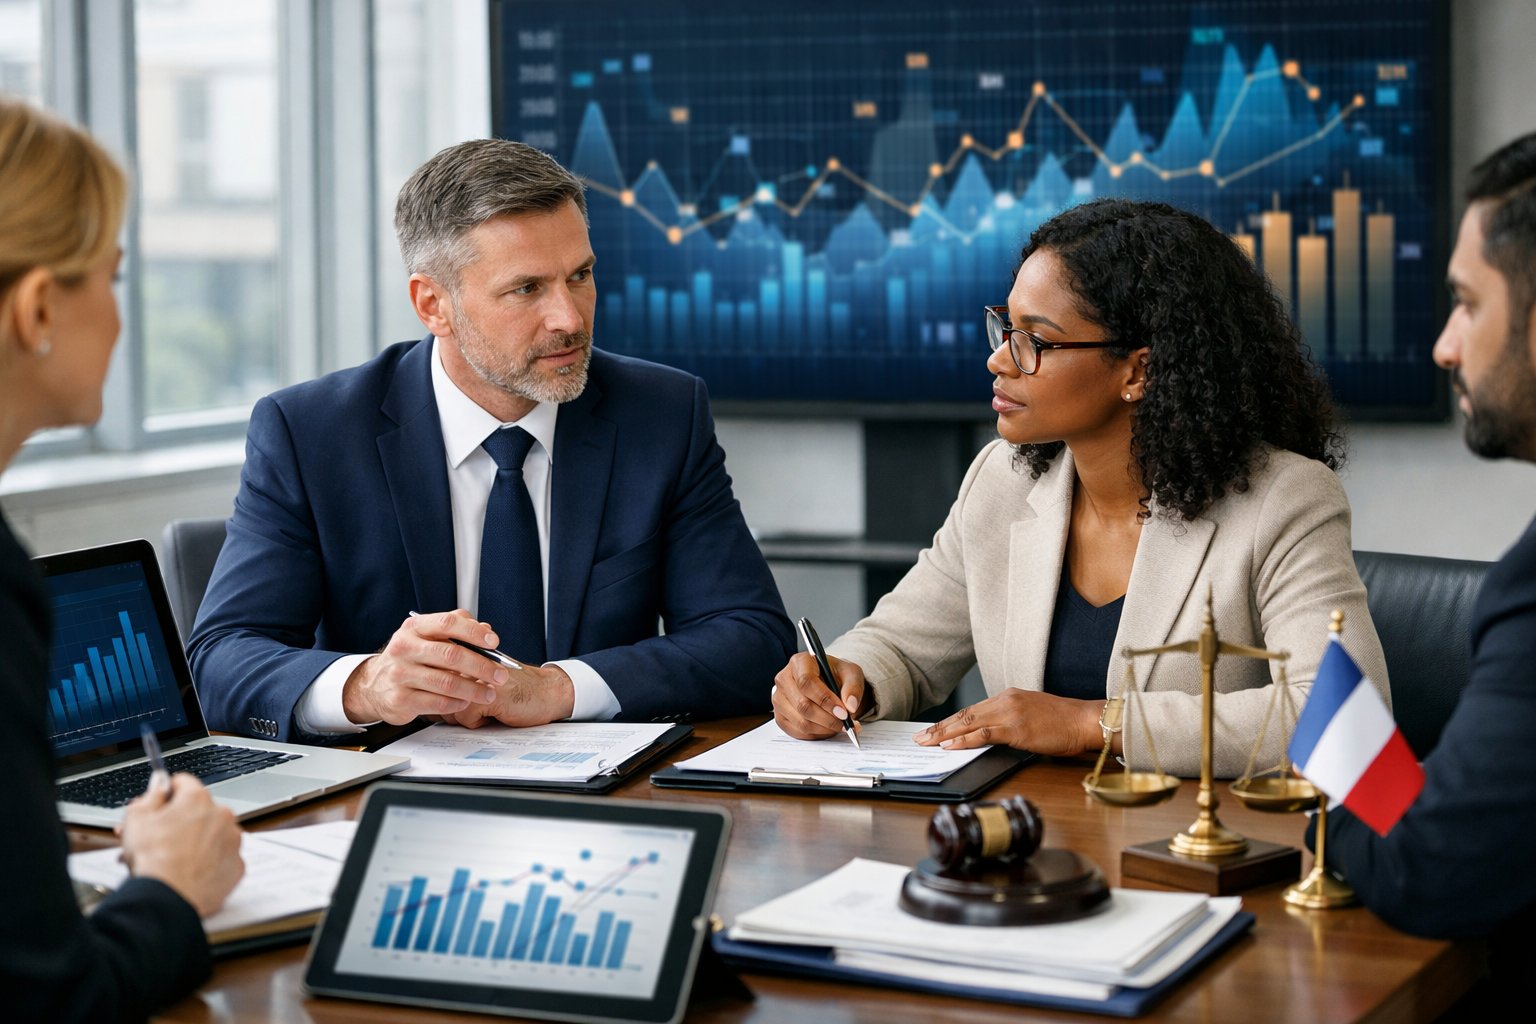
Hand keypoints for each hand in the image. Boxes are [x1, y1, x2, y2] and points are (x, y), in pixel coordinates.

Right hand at [117, 774, 243, 917]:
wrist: (167, 897)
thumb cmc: (152, 858)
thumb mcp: (137, 818)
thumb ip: (150, 796)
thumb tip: (159, 783)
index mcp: (198, 799)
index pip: (184, 783)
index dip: (167, 794)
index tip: (160, 804)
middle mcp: (222, 816)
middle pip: (199, 811)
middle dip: (178, 822)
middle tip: (156, 838)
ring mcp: (233, 842)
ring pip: (212, 835)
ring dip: (194, 842)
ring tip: (169, 859)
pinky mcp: (236, 866)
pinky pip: (222, 859)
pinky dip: (208, 863)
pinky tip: (189, 872)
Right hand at [342, 610, 511, 724]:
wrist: (373, 684)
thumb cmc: (410, 657)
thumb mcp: (427, 636)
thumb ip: (456, 629)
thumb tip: (486, 629)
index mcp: (414, 628)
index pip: (448, 623)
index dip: (474, 632)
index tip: (494, 642)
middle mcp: (404, 648)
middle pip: (451, 655)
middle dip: (482, 666)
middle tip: (500, 675)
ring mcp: (400, 674)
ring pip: (447, 682)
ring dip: (474, 689)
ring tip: (490, 693)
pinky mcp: (400, 699)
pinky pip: (438, 703)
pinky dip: (458, 703)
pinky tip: (467, 702)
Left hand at [440, 663, 575, 727]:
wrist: (547, 691)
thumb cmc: (513, 686)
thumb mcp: (482, 675)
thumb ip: (457, 676)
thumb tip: (425, 693)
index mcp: (467, 651)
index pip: (436, 674)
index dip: (440, 691)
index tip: (453, 698)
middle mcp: (470, 659)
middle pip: (438, 691)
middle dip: (450, 705)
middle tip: (471, 706)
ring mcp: (478, 675)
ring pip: (449, 705)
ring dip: (464, 714)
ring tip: (485, 708)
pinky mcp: (488, 694)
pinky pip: (464, 716)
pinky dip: (478, 721)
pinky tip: (494, 713)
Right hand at [772, 652, 865, 739]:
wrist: (828, 682)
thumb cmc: (836, 675)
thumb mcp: (851, 673)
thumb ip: (853, 687)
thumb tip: (850, 706)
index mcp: (799, 662)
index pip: (806, 682)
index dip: (825, 700)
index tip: (843, 712)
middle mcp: (784, 679)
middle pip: (803, 705)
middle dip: (828, 719)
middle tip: (846, 723)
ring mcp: (779, 699)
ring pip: (801, 722)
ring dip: (824, 729)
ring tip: (840, 726)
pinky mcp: (780, 716)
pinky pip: (798, 732)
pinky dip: (817, 734)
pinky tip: (828, 728)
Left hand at [913, 689, 1100, 755]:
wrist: (1084, 720)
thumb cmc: (1063, 722)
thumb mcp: (1031, 714)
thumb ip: (1010, 720)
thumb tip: (991, 734)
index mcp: (1007, 697)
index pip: (971, 710)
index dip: (950, 721)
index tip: (934, 730)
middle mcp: (1005, 701)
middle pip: (964, 715)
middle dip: (939, 727)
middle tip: (919, 737)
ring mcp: (1010, 714)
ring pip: (968, 723)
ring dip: (944, 734)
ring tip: (926, 743)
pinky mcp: (1016, 729)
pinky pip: (984, 734)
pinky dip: (964, 740)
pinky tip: (950, 746)